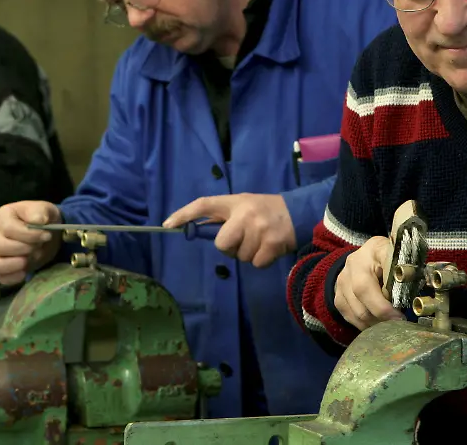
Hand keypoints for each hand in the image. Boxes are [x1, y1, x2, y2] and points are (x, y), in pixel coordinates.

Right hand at [0, 201, 62, 284]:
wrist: (48, 232)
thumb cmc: (42, 218)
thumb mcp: (44, 209)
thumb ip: (39, 211)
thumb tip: (39, 220)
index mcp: (2, 217)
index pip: (8, 229)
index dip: (28, 235)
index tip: (47, 235)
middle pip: (0, 247)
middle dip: (24, 249)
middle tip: (39, 246)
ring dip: (16, 264)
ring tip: (31, 259)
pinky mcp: (4, 268)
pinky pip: (2, 278)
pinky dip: (14, 278)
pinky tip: (26, 272)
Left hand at [162, 193, 295, 267]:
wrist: (299, 213)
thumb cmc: (265, 211)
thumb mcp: (243, 206)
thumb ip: (223, 217)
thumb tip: (196, 231)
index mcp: (234, 202)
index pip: (204, 204)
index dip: (184, 214)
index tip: (167, 225)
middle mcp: (245, 214)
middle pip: (221, 244)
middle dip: (230, 247)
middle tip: (243, 240)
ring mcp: (259, 230)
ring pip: (239, 256)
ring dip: (248, 254)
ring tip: (260, 241)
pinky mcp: (272, 245)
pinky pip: (255, 264)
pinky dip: (261, 260)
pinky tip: (269, 249)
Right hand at [333, 235, 403, 329]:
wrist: (367, 260)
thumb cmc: (391, 262)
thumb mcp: (403, 262)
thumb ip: (409, 275)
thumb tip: (417, 300)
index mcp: (376, 249)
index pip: (382, 263)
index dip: (392, 286)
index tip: (402, 312)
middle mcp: (354, 262)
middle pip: (363, 290)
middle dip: (383, 312)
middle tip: (399, 322)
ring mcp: (342, 278)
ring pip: (357, 309)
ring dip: (375, 322)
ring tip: (389, 323)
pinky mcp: (337, 295)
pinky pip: (350, 316)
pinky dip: (365, 325)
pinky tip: (377, 323)